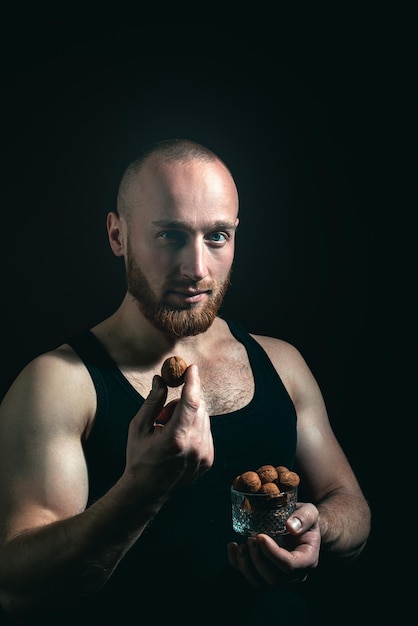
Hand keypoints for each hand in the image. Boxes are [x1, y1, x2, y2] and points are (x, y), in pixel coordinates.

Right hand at [123, 364, 213, 502]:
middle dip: (183, 401)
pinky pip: (206, 431)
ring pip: (204, 418)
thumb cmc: (138, 456)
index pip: (190, 402)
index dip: (192, 382)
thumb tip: (161, 379)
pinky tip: (178, 441)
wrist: (147, 491)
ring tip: (168, 431)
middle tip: (164, 414)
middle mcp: (194, 446)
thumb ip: (152, 401)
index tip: (192, 367)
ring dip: (188, 415)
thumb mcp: (139, 427)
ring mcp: (204, 455)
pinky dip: (194, 428)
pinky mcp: (208, 460)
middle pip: (198, 407)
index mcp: (175, 438)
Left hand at [227, 502, 320, 587]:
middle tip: (250, 538)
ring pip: (260, 583)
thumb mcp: (310, 512)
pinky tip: (232, 546)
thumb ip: (304, 518)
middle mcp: (295, 574)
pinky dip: (236, 564)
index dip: (273, 554)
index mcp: (307, 559)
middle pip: (274, 579)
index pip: (290, 566)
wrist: (300, 526)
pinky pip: (249, 577)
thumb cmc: (305, 519)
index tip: (260, 536)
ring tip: (241, 544)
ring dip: (246, 565)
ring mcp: (280, 577)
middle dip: (258, 560)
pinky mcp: (265, 574)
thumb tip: (290, 526)